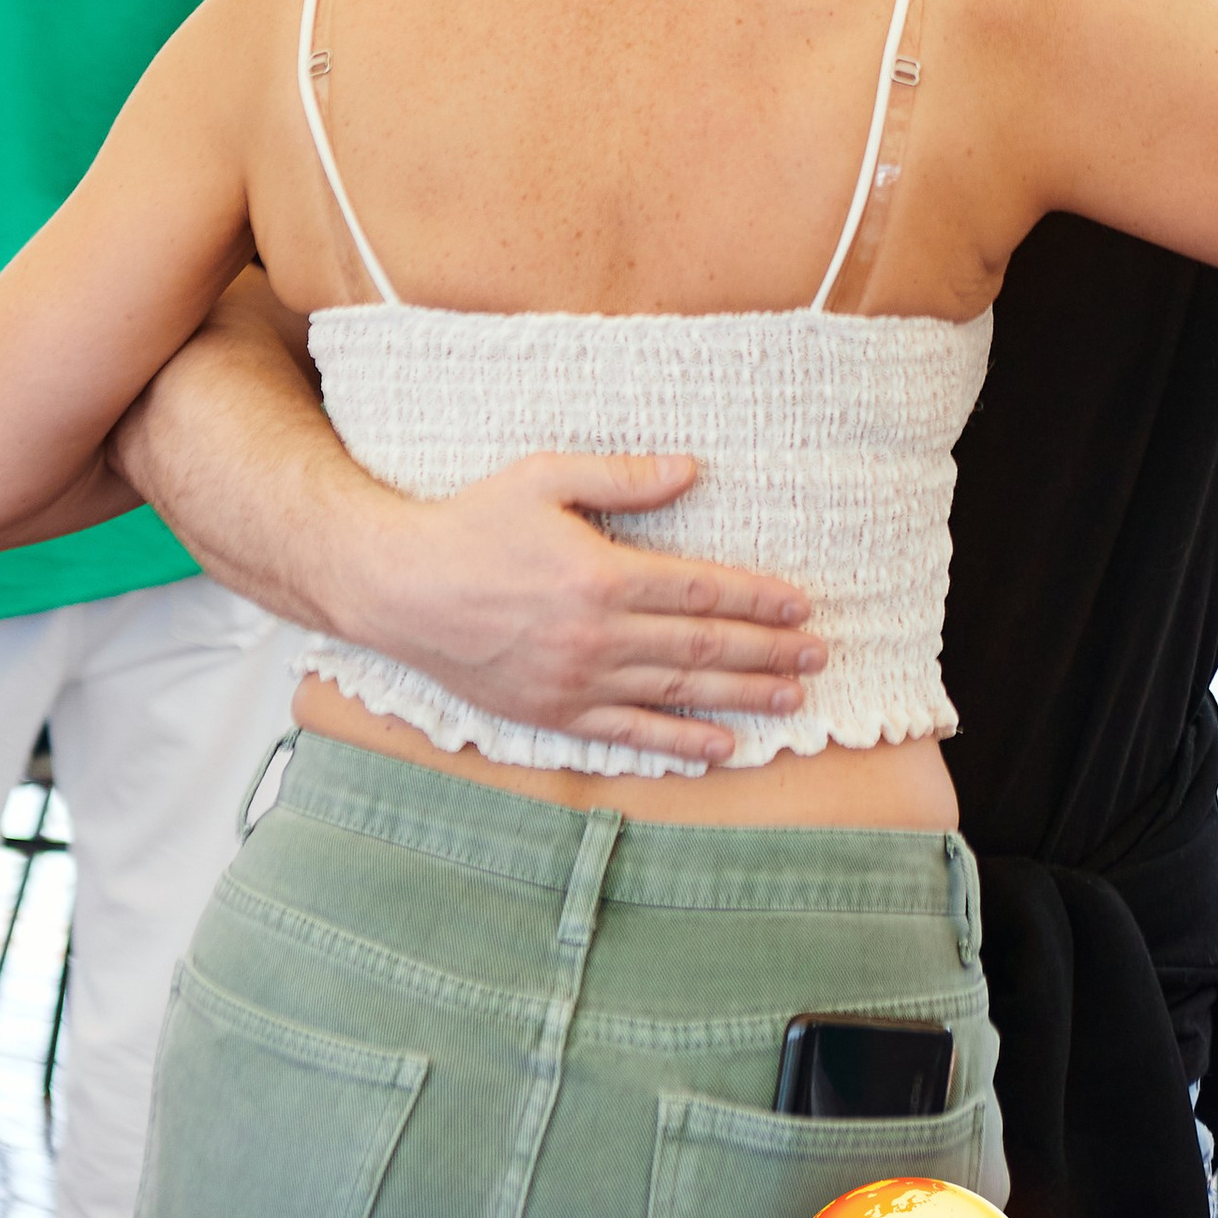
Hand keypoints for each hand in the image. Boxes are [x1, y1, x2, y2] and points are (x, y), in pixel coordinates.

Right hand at [337, 451, 827, 768]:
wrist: (398, 589)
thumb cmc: (471, 525)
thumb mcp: (544, 477)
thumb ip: (622, 476)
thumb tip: (692, 469)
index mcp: (602, 575)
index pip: (702, 590)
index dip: (759, 600)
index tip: (802, 607)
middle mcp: (597, 636)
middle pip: (702, 645)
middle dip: (768, 651)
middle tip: (819, 657)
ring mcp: (576, 682)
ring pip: (677, 692)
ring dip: (741, 697)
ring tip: (792, 699)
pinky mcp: (553, 714)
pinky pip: (630, 734)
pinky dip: (680, 744)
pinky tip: (722, 747)